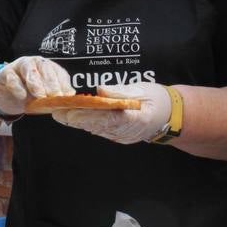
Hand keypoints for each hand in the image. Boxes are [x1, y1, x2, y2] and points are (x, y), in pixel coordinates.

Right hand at [0, 56, 73, 116]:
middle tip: (55, 97)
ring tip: (40, 96)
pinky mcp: (6, 74)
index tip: (66, 97)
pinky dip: (18, 87)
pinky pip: (12, 78)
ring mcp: (20, 66)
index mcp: (49, 67)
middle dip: (51, 84)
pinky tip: (22, 96)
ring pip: (29, 69)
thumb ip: (56, 95)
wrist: (7, 94)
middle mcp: (35, 63)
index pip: (59, 73)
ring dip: (36, 83)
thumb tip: (71, 96)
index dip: (63, 85)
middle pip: (45, 69)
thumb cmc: (30, 94)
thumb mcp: (45, 96)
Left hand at [52, 83, 171, 144]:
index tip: (72, 113)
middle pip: (99, 125)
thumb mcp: (143, 89)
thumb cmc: (157, 99)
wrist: (170, 116)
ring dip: (77, 122)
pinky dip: (86, 123)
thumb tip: (100, 90)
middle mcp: (129, 131)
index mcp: (139, 119)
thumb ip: (122, 91)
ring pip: (97, 129)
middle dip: (76, 119)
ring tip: (59, 113)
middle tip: (57, 112)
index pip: (110, 118)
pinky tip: (71, 118)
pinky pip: (100, 130)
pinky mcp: (119, 136)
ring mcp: (123, 136)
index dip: (89, 117)